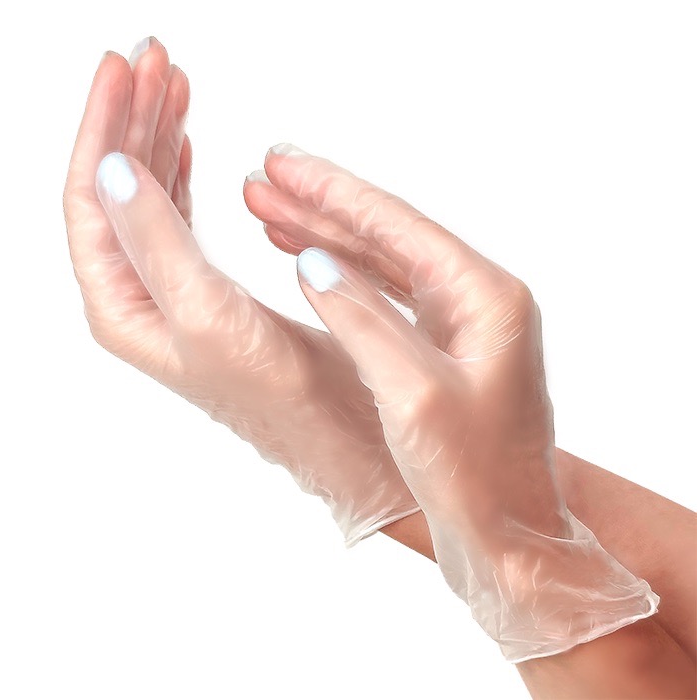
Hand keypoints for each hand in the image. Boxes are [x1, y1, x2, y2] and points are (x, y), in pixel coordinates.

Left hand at [63, 40, 417, 544]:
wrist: (334, 436)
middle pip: (118, 188)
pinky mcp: (214, 292)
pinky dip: (184, 173)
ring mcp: (176, 292)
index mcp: (124, 306)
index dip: (103, 128)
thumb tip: (111, 168)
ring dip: (159, 138)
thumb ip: (156, 243)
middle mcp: (141, 298)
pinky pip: (183, 218)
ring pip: (151, 197)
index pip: (94, 198)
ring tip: (174, 85)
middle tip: (153, 59)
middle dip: (132, 118)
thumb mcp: (208, 316)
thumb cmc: (280, 396)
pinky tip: (190, 147)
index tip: (121, 68)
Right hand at [243, 145, 658, 661]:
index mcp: (485, 297)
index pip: (395, 225)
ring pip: (381, 263)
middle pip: (387, 234)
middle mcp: (478, 299)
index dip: (331, 192)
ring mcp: (461, 323)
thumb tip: (311, 261)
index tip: (280, 162)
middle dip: (321, 205)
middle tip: (264, 176)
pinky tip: (310, 263)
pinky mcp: (443, 349)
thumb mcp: (413, 396)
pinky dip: (344, 277)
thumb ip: (362, 319)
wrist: (510, 536)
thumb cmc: (475, 479)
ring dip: (326, 237)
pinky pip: (386, 297)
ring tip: (270, 211)